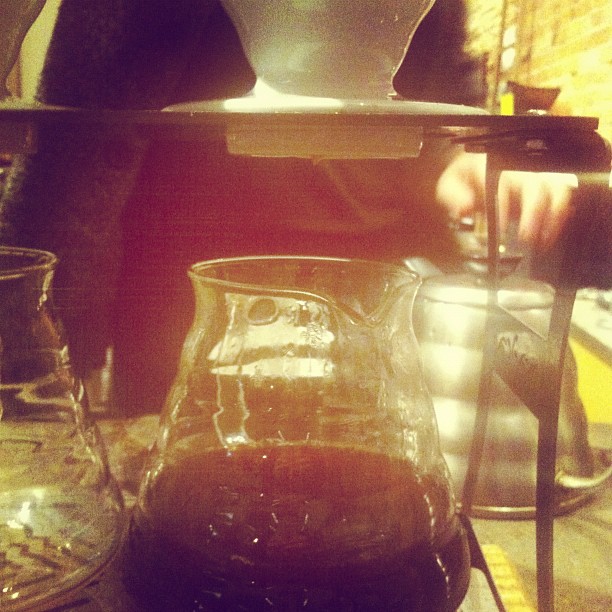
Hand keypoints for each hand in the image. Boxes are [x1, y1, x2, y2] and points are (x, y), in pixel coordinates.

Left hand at [436, 150, 577, 250]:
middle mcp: (520, 169)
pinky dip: (560, 218)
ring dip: (553, 217)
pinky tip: (550, 236)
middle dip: (534, 214)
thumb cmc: (466, 176)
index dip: (504, 207)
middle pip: (537, 186)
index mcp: (495, 166)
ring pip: (557, 190)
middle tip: (526, 237)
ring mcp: (536, 176)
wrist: (478, 165)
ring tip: (543, 240)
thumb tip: (465, 206)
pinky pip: (563, 198)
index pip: (504, 184)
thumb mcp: (450, 183)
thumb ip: (453, 194)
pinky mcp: (547, 186)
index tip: (499, 228)